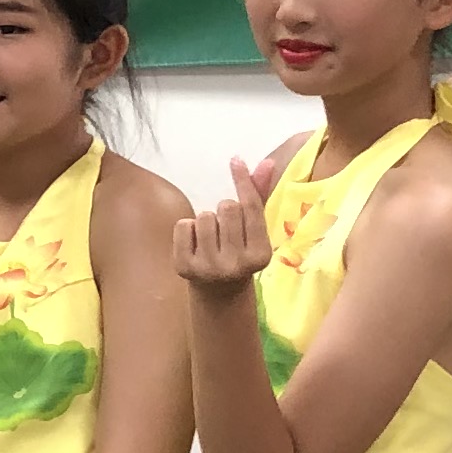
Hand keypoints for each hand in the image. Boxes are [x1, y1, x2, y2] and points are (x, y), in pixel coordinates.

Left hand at [172, 158, 270, 293]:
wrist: (218, 292)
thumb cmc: (239, 251)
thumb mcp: (253, 230)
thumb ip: (259, 196)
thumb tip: (267, 162)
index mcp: (260, 255)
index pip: (251, 208)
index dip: (243, 181)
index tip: (235, 160)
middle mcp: (237, 264)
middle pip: (227, 207)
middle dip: (224, 210)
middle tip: (226, 230)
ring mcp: (209, 268)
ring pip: (204, 216)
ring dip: (206, 220)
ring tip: (211, 237)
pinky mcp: (184, 267)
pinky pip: (183, 226)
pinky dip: (187, 228)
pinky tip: (195, 244)